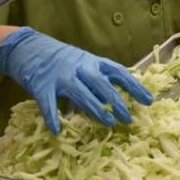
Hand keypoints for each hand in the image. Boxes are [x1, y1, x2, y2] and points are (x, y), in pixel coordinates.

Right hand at [0, 27, 152, 134]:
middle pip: (101, 84)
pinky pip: (48, 104)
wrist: (31, 48)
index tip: (148, 100)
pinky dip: (52, 118)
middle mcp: (79, 68)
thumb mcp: (87, 63)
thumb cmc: (65, 60)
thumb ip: (102, 77)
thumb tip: (125, 93)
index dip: (134, 86)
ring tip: (109, 123)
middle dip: (117, 101)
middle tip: (128, 118)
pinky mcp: (42, 86)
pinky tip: (58, 131)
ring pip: (81, 94)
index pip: (118, 73)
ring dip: (96, 109)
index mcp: (94, 62)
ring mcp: (61, 77)